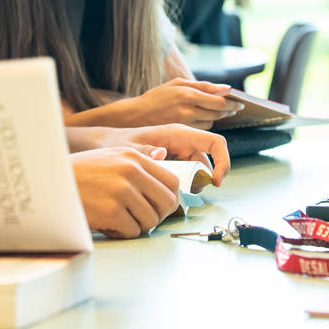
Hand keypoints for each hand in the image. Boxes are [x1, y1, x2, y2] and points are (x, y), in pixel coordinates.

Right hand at [70, 147, 180, 238]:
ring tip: (118, 221)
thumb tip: (163, 164)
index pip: (171, 181)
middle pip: (167, 202)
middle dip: (158, 216)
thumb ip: (137, 165)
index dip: (169, 199)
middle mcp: (131, 171)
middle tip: (141, 220)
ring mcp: (122, 191)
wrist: (47, 187)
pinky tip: (107, 226)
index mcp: (133, 157)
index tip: (160, 208)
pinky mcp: (112, 211)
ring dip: (137, 226)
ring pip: (151, 220)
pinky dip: (122, 234)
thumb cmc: (78, 176)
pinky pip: (133, 231)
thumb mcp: (109, 159)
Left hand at [97, 124, 230, 184]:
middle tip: (183, 195)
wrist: (105, 146)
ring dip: (191, 185)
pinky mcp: (175, 163)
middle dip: (202, 181)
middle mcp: (183, 142)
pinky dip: (183, 186)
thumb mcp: (128, 149)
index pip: (214, 142)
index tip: (216, 182)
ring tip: (171, 195)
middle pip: (207, 162)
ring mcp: (180, 153)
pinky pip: (187, 176)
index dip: (223, 161)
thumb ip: (145, 151)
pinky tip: (166, 192)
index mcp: (178, 133)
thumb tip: (161, 154)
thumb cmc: (117, 143)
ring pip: (198, 172)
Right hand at [129, 79, 244, 128]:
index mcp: (187, 94)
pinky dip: (204, 124)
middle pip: (217, 113)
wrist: (133, 117)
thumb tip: (226, 89)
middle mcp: (187, 111)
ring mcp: (184, 124)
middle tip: (233, 108)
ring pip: (210, 123)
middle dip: (227, 111)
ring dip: (215, 117)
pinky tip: (200, 119)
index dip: (233, 104)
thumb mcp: (177, 84)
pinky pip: (201, 130)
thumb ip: (202, 86)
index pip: (219, 102)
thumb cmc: (156, 97)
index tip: (241, 103)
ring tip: (213, 111)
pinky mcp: (181, 134)